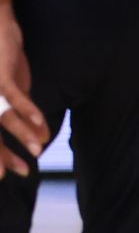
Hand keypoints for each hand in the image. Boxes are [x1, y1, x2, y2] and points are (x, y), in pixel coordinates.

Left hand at [0, 12, 47, 175]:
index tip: (16, 173)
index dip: (2, 157)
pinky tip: (40, 124)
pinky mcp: (1, 77)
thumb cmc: (1, 58)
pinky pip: (15, 98)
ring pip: (4, 119)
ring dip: (22, 136)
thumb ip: (20, 112)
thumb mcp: (12, 89)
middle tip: (15, 174)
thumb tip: (39, 135)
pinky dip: (29, 112)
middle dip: (1, 157)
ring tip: (38, 152)